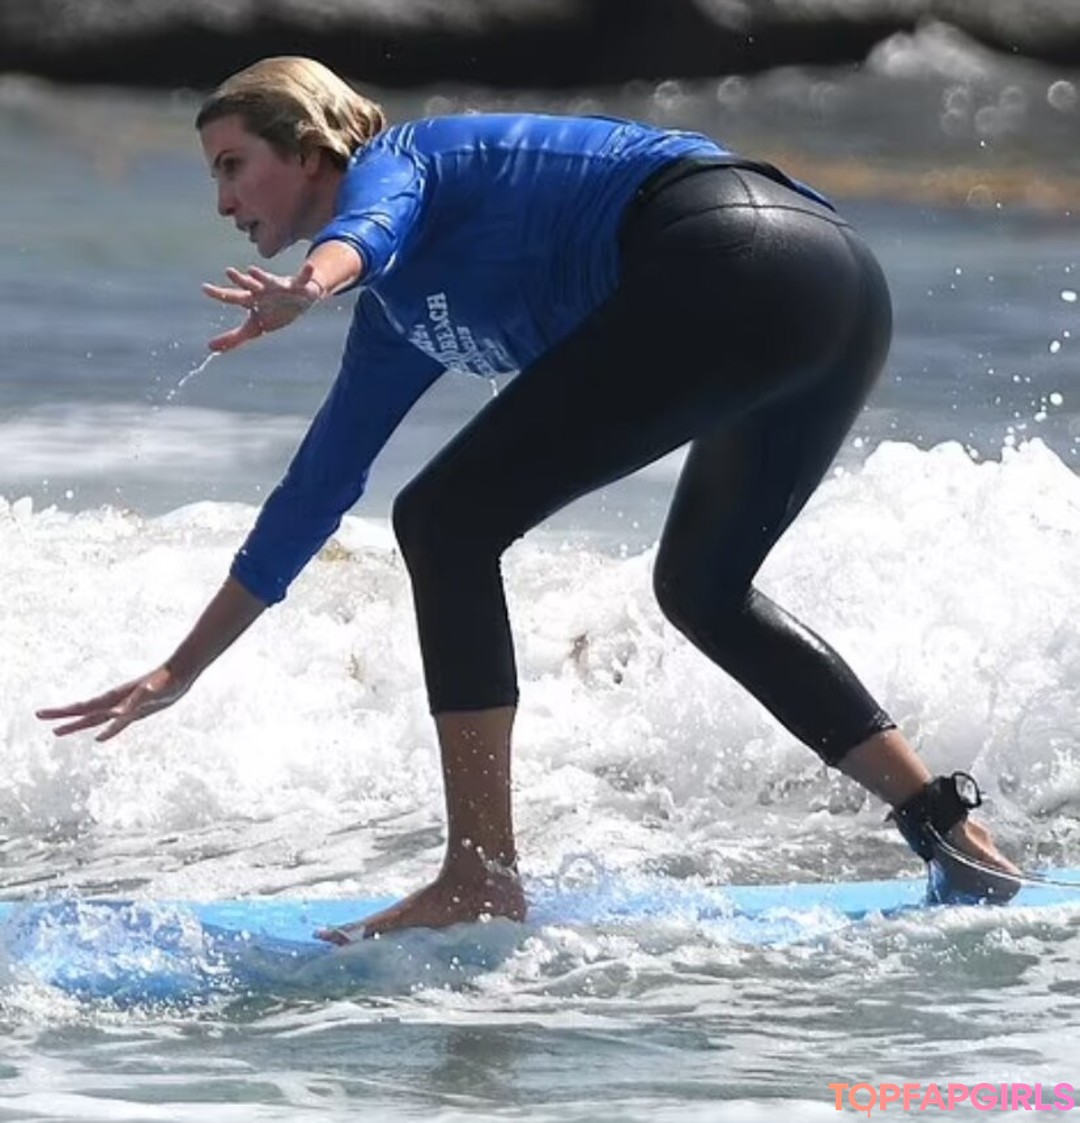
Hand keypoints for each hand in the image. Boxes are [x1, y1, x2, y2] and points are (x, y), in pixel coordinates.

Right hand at [36, 665, 191, 741]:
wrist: (182, 672)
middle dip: (62, 717)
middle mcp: (117, 701)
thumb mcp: (156, 689)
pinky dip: (106, 731)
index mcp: (116, 697)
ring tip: (58, 732)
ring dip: (78, 725)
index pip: (84, 706)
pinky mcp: (137, 711)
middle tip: (39, 717)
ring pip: (96, 718)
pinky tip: (99, 738)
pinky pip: (116, 724)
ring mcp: (126, 706)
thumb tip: (124, 709)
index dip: (64, 712)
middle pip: (84, 711)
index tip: (42, 714)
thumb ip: (141, 696)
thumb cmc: (170, 679)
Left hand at [202, 260, 324, 352]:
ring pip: (270, 281)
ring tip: (252, 270)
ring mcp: (280, 287)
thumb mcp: (253, 328)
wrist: (299, 301)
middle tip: (229, 272)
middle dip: (240, 280)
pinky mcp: (298, 286)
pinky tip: (309, 266)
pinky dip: (307, 272)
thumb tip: (209, 349)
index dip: (219, 293)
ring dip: (262, 276)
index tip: (204, 288)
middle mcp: (263, 290)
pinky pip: (302, 279)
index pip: (233, 297)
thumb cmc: (273, 312)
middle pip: (250, 286)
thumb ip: (233, 338)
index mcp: (251, 300)